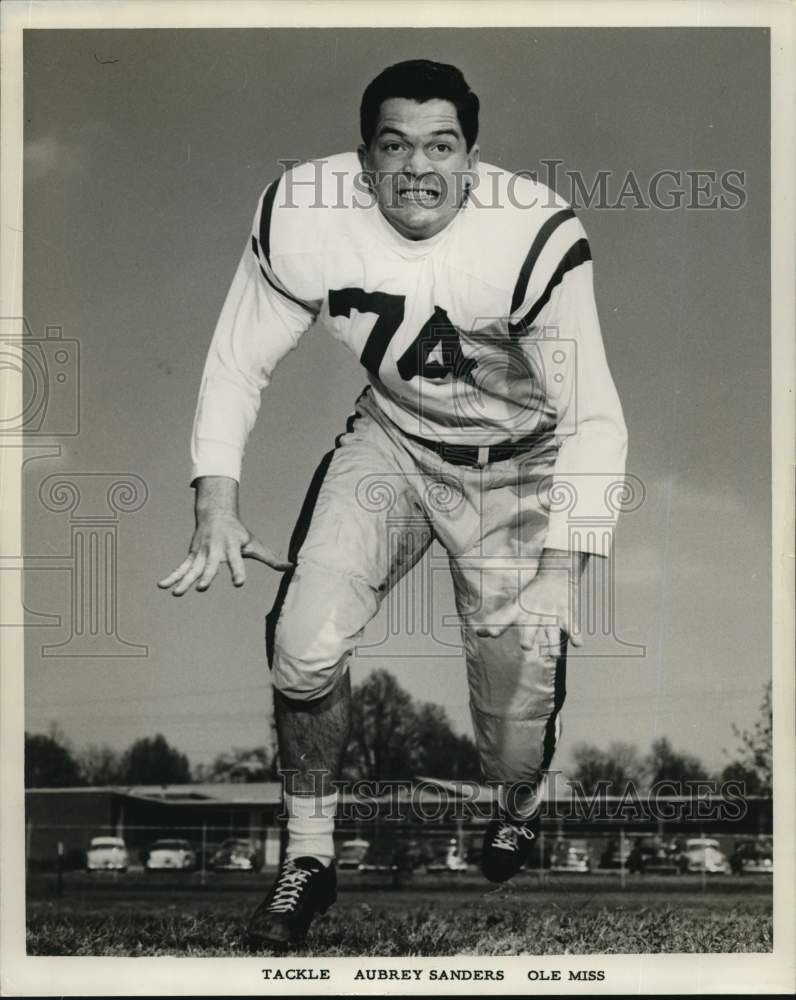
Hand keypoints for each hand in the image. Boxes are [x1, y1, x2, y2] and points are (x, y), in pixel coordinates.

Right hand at [157, 512, 291, 595]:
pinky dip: (172, 576)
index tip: (238, 583)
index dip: (238, 571)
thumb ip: (271, 558)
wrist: (216, 513)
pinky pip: (181, 568)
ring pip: (192, 569)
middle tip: (202, 588)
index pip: (236, 561)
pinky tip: (162, 586)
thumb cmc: (239, 533)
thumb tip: (292, 567)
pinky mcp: (192, 555)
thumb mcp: (254, 544)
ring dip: (184, 581)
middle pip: (210, 565)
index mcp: (232, 547)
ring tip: (177, 593)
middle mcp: (215, 550)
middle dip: (207, 576)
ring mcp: (201, 553)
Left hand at [473, 549, 585, 657]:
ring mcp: (551, 614)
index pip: (505, 617)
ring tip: (553, 655)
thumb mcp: (514, 606)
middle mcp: (534, 613)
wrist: (555, 574)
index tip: (490, 633)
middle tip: (525, 646)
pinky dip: (576, 634)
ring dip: (553, 643)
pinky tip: (577, 643)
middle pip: (530, 627)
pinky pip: (572, 625)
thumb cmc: (530, 596)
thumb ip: (497, 621)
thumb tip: (478, 633)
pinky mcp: (567, 613)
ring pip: (552, 631)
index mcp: (519, 611)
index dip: (497, 625)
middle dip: (528, 636)